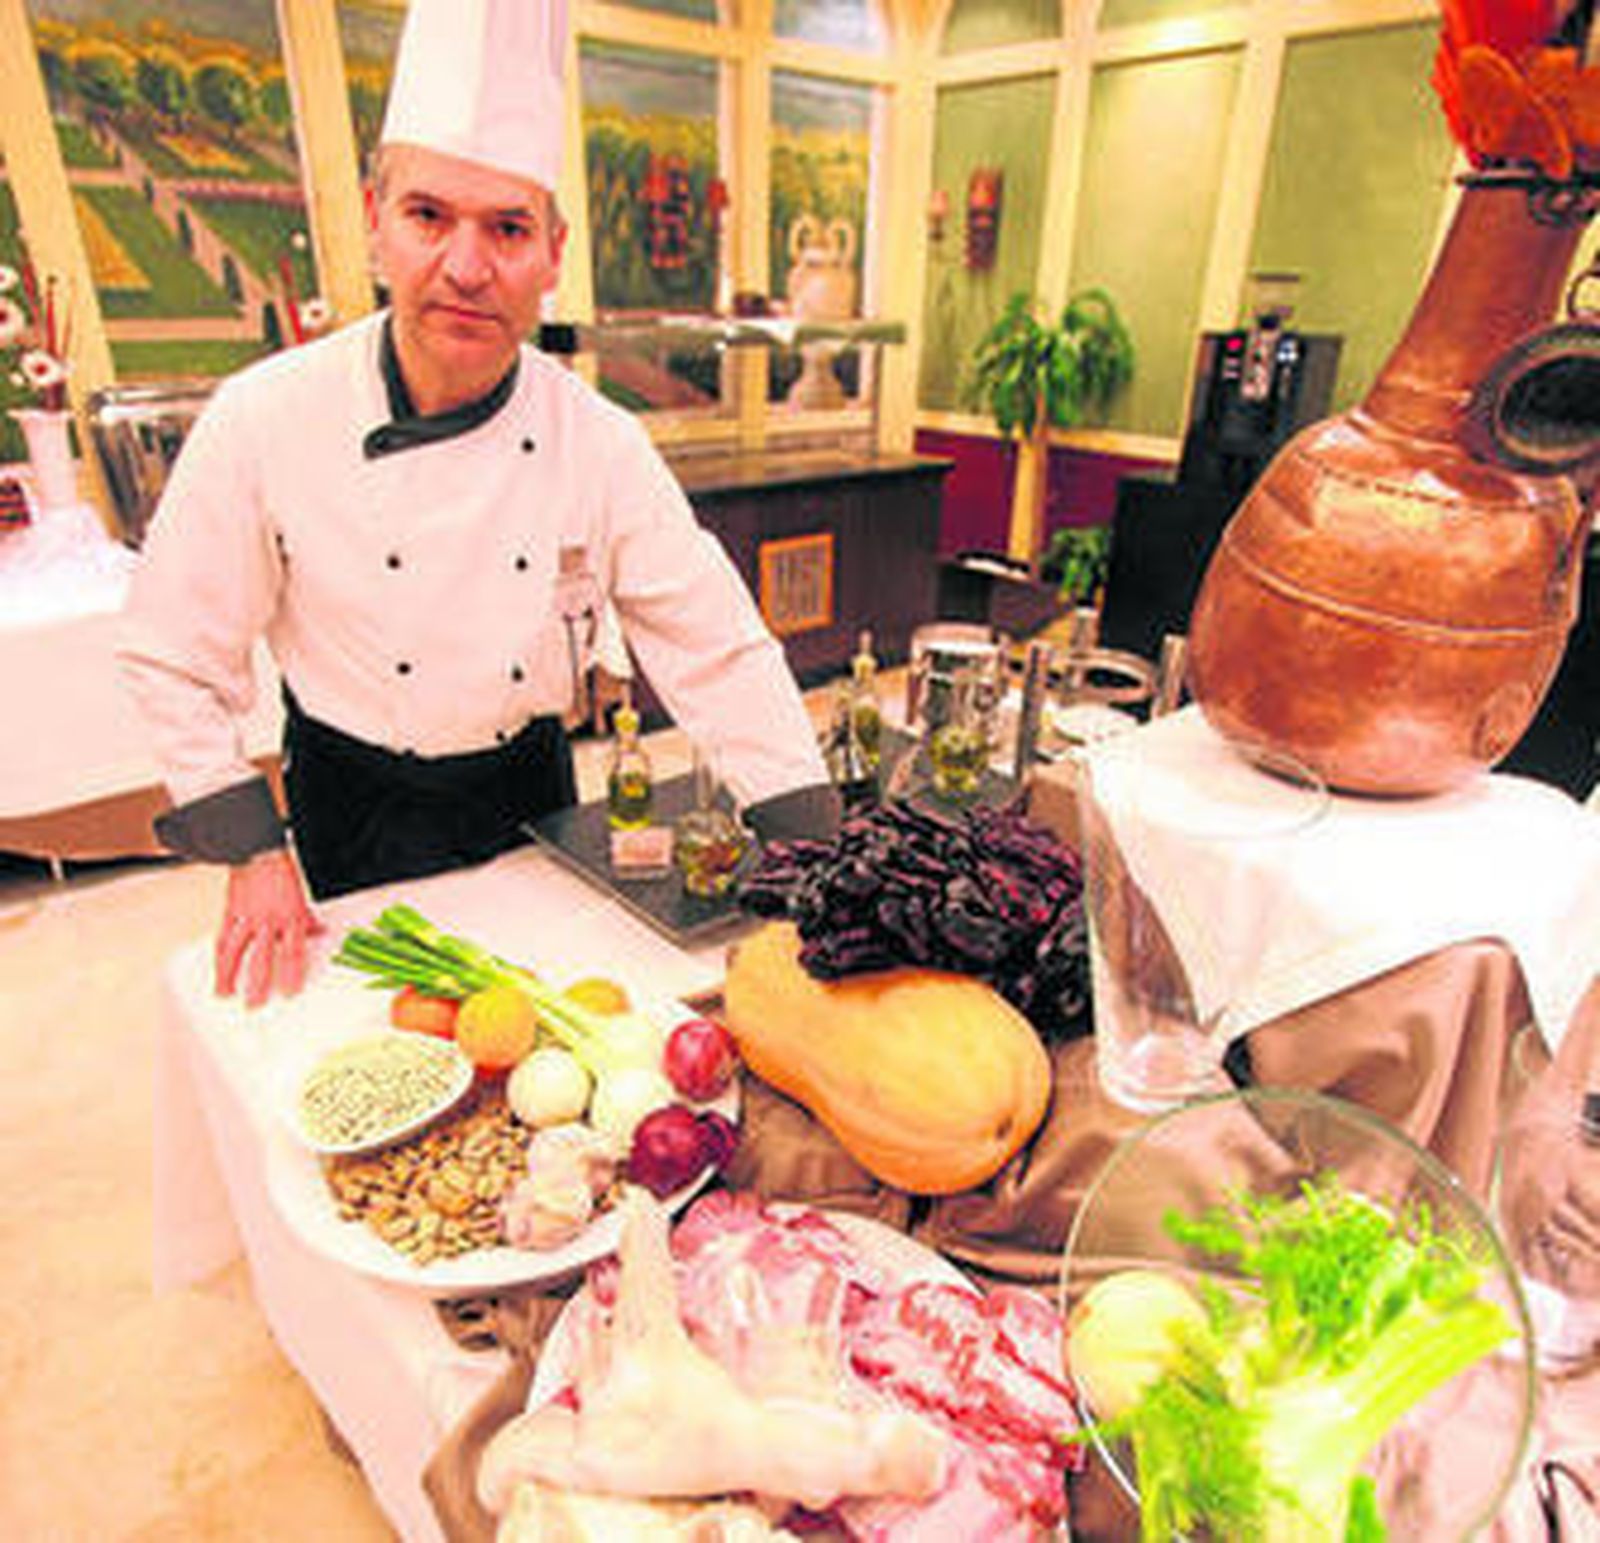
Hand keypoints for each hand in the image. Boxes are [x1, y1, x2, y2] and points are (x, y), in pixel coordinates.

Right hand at [215, 848, 321, 1007]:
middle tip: (255, 1004)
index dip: (291, 973)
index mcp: (290, 917)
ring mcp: (248, 918)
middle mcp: (269, 920)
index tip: (289, 992)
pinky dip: (219, 957)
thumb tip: (318, 931)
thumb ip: (307, 919)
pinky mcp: (231, 913)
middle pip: (262, 957)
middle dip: (258, 983)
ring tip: (225, 994)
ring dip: (230, 975)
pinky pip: (223, 938)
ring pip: (237, 951)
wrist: (258, 852)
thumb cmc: (280, 873)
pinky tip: (217, 970)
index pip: (292, 951)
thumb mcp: (301, 897)